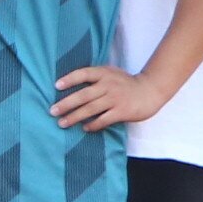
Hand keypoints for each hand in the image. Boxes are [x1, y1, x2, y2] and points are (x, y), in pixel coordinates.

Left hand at [52, 63, 173, 130]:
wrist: (150, 90)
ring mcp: (115, 99)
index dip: (69, 79)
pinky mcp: (122, 112)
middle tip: (52, 111)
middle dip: (66, 104)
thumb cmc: (125, 83)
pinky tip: (84, 128)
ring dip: (74, 117)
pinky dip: (92, 125)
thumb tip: (70, 86)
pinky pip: (103, 120)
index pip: (83, 74)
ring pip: (90, 109)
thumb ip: (95, 77)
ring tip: (62, 123)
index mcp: (104, 73)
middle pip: (83, 95)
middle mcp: (108, 85)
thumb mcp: (111, 73)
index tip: (56, 86)